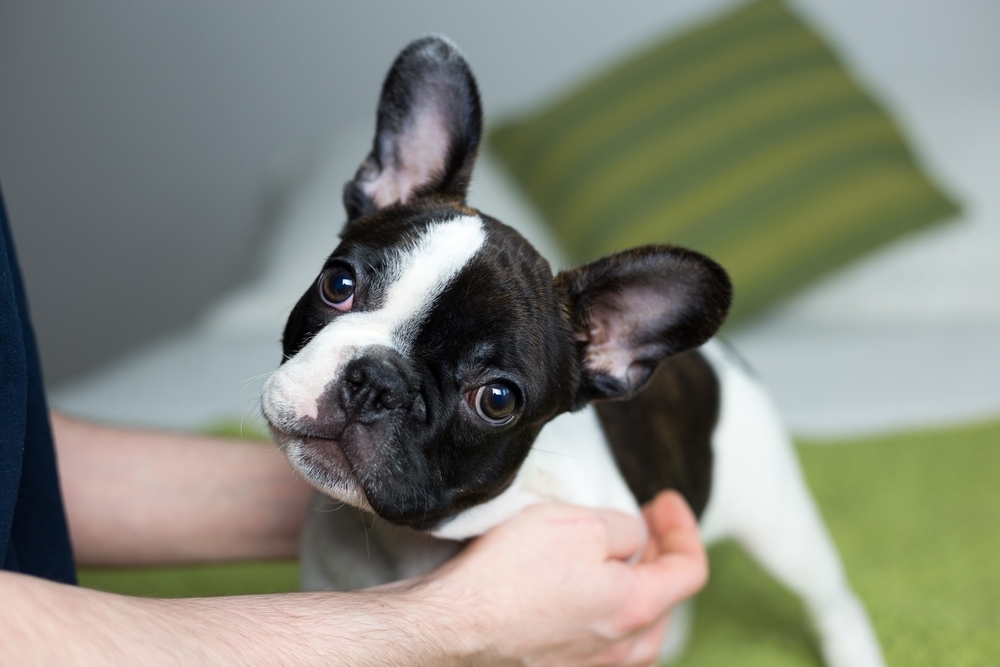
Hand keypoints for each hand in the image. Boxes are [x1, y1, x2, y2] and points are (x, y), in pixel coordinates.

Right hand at [417, 491, 706, 666]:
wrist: (453, 625)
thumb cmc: (511, 575)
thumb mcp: (579, 523)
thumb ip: (624, 528)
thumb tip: (631, 541)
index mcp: (636, 608)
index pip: (690, 571)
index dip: (684, 528)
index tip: (665, 500)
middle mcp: (622, 650)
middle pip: (666, 601)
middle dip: (660, 556)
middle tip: (643, 522)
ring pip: (638, 630)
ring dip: (636, 589)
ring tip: (616, 560)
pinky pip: (605, 645)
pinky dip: (608, 614)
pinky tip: (583, 595)